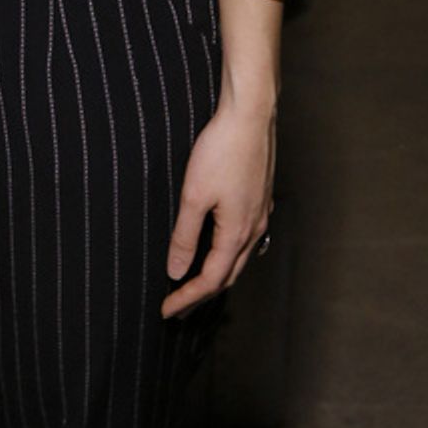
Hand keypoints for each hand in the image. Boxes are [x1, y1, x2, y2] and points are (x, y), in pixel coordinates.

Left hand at [161, 100, 274, 318]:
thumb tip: (176, 271)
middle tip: (178, 306)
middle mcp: (254, 229)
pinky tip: (218, 247)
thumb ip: (185, 236)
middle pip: (228, 274)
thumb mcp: (194, 195)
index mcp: (237, 233)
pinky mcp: (259, 199)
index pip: (210, 280)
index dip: (187, 298)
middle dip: (202, 294)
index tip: (167, 311)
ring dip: (216, 274)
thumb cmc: (222, 150)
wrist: (250, 116)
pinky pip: (244, 238)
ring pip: (238, 257)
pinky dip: (227, 253)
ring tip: (195, 283)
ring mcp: (260, 214)